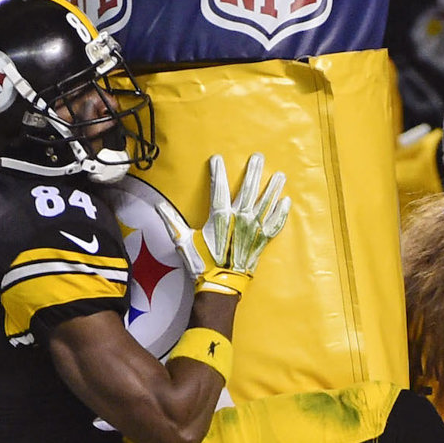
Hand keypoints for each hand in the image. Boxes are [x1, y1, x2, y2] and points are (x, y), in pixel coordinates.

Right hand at [158, 153, 290, 297]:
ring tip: (279, 175)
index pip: (218, 188)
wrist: (220, 285)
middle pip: (248, 190)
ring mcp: (253, 230)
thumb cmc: (201, 263)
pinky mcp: (262, 241)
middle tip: (258, 157)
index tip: (217, 158)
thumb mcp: (183, 241)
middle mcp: (239, 220)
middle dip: (253, 172)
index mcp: (220, 217)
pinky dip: (281, 213)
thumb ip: (172, 221)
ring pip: (266, 204)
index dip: (217, 172)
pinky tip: (286, 202)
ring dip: (273, 188)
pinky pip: (275, 224)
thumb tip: (157, 206)